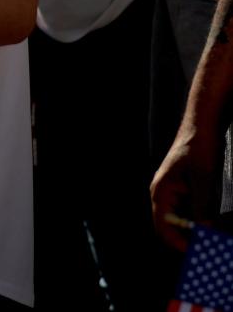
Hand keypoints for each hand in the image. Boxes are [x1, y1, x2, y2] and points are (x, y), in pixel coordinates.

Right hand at [151, 119, 221, 250]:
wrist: (203, 126)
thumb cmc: (198, 146)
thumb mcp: (202, 178)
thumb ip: (202, 206)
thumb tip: (204, 231)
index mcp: (161, 191)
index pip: (162, 225)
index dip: (178, 242)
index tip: (197, 253)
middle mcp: (166, 195)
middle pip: (174, 227)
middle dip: (191, 239)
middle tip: (211, 249)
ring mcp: (178, 193)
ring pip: (186, 221)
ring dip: (200, 231)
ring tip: (217, 240)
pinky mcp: (189, 191)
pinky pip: (195, 212)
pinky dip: (205, 221)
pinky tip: (218, 226)